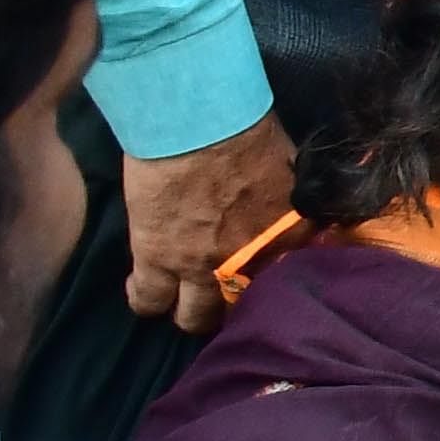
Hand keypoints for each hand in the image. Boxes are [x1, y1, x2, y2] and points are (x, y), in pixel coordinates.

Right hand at [122, 116, 300, 335]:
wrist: (200, 122)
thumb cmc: (249, 133)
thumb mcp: (291, 174)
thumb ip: (293, 206)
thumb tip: (296, 213)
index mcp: (289, 239)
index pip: (289, 281)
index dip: (270, 282)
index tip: (258, 275)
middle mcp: (250, 263)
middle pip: (240, 309)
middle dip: (229, 305)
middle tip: (218, 293)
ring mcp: (201, 267)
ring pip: (192, 318)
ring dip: (187, 310)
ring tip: (179, 297)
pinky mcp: (157, 260)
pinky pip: (147, 301)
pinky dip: (144, 299)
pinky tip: (143, 290)